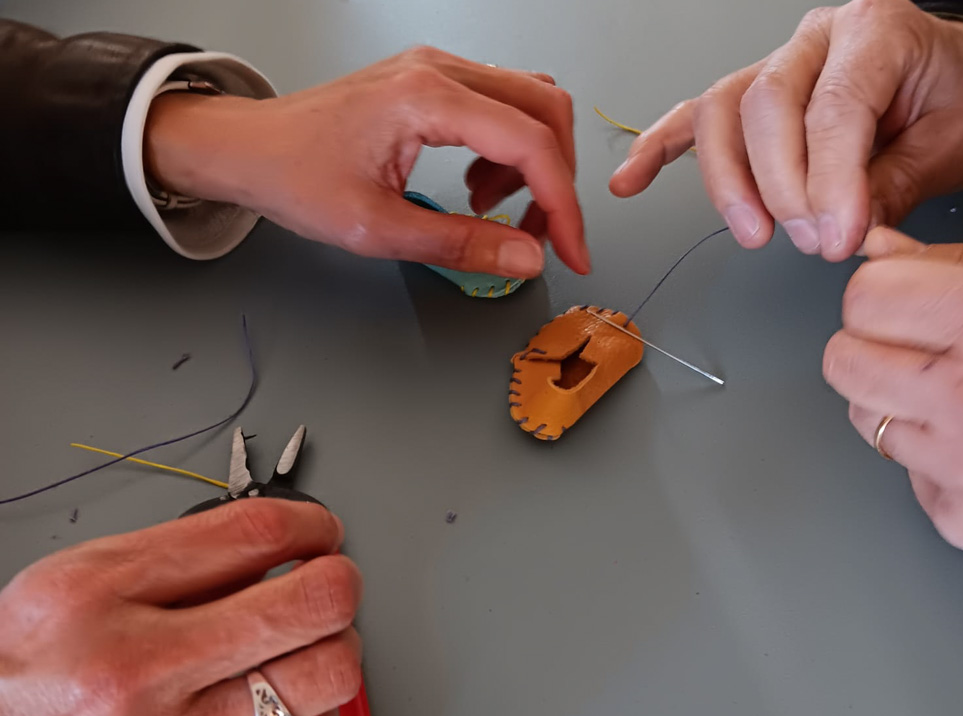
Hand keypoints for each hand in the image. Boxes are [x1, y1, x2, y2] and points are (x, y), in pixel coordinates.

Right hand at [0, 499, 362, 715]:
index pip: (257, 534)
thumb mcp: (82, 581)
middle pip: (313, 604)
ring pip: (326, 680)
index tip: (322, 532)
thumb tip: (277, 549)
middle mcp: (136, 672)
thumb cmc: (28, 670)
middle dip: (338, 584)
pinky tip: (279, 706)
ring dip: (330, 655)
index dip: (312, 523)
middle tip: (329, 586)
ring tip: (301, 649)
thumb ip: (178, 556)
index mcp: (100, 595)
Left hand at [146, 46, 588, 277]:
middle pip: (545, 109)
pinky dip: (507, 152)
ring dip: (532, 164)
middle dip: (557, 179)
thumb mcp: (377, 228)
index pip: (530, 143)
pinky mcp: (431, 83)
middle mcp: (439, 70)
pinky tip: (475, 189)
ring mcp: (436, 71)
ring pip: (528, 104)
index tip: (572, 251)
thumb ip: (460, 244)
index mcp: (426, 98)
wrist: (249, 148)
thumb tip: (527, 257)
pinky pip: (498, 107)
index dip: (563, 204)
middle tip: (540, 235)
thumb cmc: (293, 176)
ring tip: (492, 212)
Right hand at [610, 0, 962, 259]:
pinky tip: (630, 181)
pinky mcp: (748, 97)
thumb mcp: (950, 143)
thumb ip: (894, 186)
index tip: (838, 239)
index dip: (830, 182)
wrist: (952, 79)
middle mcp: (814, 40)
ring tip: (752, 232)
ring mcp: (774, 65)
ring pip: (720, 114)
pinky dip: (657, 149)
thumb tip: (844, 231)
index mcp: (874, 32)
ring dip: (726, 183)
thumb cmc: (955, 98)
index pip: (833, 110)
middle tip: (809, 240)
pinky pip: (692, 119)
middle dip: (779, 187)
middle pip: (763, 107)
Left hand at [823, 227, 962, 555]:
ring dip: (897, 404)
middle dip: (871, 347)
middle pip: (843, 360)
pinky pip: (906, 474)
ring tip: (961, 397)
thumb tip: (877, 250)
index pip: (864, 297)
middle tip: (920, 347)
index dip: (881, 293)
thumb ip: (951, 266)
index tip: (901, 298)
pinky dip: (932, 458)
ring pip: (865, 419)